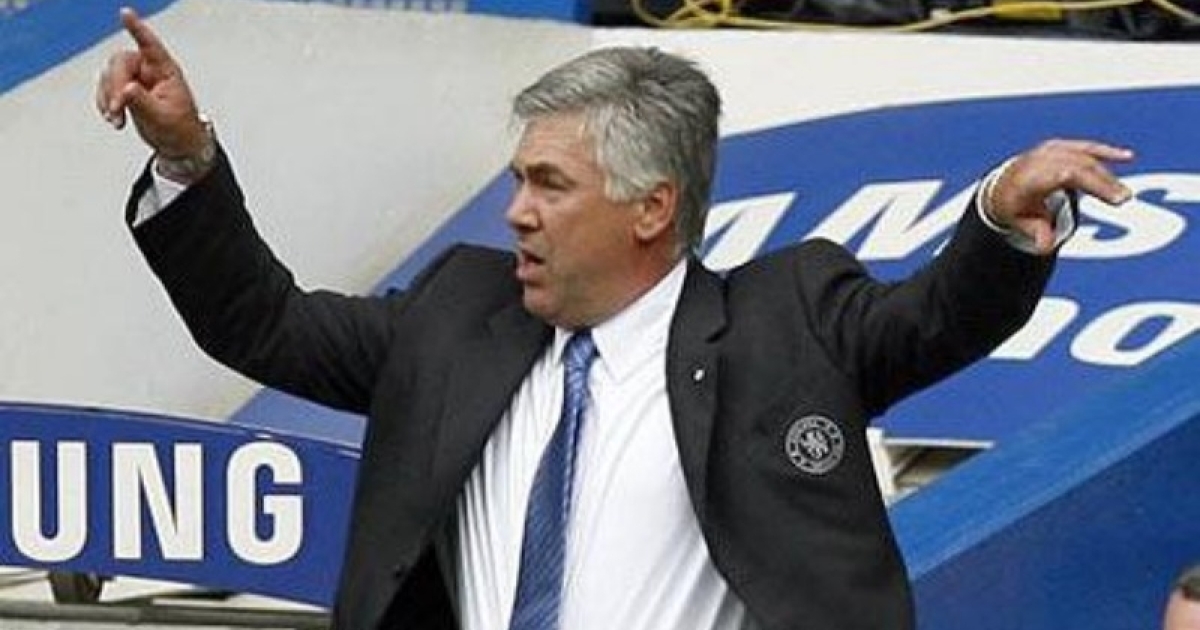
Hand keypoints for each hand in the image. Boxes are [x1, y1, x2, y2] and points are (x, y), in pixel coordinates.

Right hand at [95, 7, 207, 160]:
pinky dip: (104, 103)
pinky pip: (105, 89)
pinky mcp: (124, 89)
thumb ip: (143, 102)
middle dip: (114, 87)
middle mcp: (149, 70)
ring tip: (117, 120)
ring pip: (108, 76)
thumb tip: (126, 89)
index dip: (137, 29)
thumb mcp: (162, 118)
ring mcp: (135, 78)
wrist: (177, 143)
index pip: (150, 45)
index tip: (125, 13)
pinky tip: (113, 118)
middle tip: (117, 109)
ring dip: (107, 98)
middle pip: (121, 64)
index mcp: (165, 71)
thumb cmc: (179, 128)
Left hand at [988, 139, 1133, 254]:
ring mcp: (1051, 151)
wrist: (999, 187)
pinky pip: (1085, 147)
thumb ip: (1036, 233)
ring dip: (1107, 174)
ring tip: (1124, 194)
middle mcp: (1041, 160)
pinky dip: (1105, 152)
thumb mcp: (1020, 223)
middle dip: (1104, 182)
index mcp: (1031, 177)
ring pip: (1085, 157)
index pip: (1066, 175)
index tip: (1115, 199)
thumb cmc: (1014, 208)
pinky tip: (1128, 157)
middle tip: (1124, 200)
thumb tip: (1045, 249)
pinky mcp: (1061, 147)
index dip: (1094, 183)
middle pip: (1080, 166)